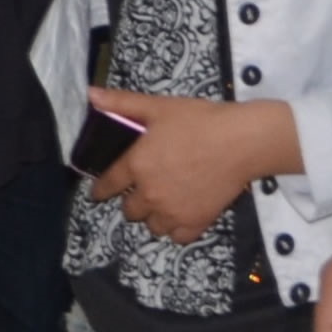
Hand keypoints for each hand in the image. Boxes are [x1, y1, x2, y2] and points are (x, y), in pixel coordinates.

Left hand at [86, 90, 299, 244]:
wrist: (241, 141)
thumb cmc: (200, 120)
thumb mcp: (160, 106)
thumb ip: (122, 103)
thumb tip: (90, 95)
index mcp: (136, 165)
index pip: (107, 184)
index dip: (101, 188)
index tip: (101, 190)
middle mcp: (149, 194)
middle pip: (129, 210)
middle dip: (134, 200)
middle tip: (147, 187)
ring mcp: (172, 212)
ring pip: (152, 226)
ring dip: (154, 215)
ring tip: (165, 201)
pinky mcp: (194, 223)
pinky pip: (177, 237)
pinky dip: (177, 228)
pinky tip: (184, 213)